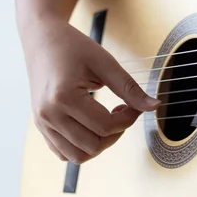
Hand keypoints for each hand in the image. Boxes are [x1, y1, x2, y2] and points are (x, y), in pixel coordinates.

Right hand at [23, 18, 159, 163]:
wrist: (43, 39)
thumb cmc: (73, 47)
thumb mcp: (106, 63)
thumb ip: (130, 88)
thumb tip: (154, 106)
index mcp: (63, 97)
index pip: (105, 126)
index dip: (128, 120)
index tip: (133, 106)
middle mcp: (48, 115)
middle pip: (93, 146)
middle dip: (116, 134)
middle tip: (123, 113)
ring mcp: (42, 123)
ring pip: (77, 156)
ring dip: (100, 145)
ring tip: (108, 121)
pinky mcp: (41, 127)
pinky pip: (64, 153)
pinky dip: (82, 147)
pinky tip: (93, 126)